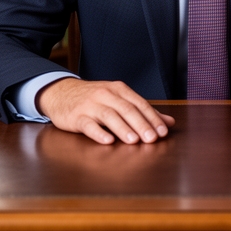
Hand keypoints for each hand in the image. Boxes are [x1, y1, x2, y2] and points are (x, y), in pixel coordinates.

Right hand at [36, 78, 174, 144]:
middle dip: (141, 124)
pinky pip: (88, 124)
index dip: (152, 117)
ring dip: (123, 128)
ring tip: (134, 140)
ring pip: (109, 116)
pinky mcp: (76, 116)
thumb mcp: (118, 100)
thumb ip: (143, 111)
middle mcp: (106, 95)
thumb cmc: (94, 98)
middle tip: (152, 138)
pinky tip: (108, 141)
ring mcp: (90, 105)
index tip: (163, 131)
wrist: (61, 93)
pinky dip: (99, 133)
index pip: (139, 104)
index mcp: (119, 90)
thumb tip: (169, 122)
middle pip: (126, 109)